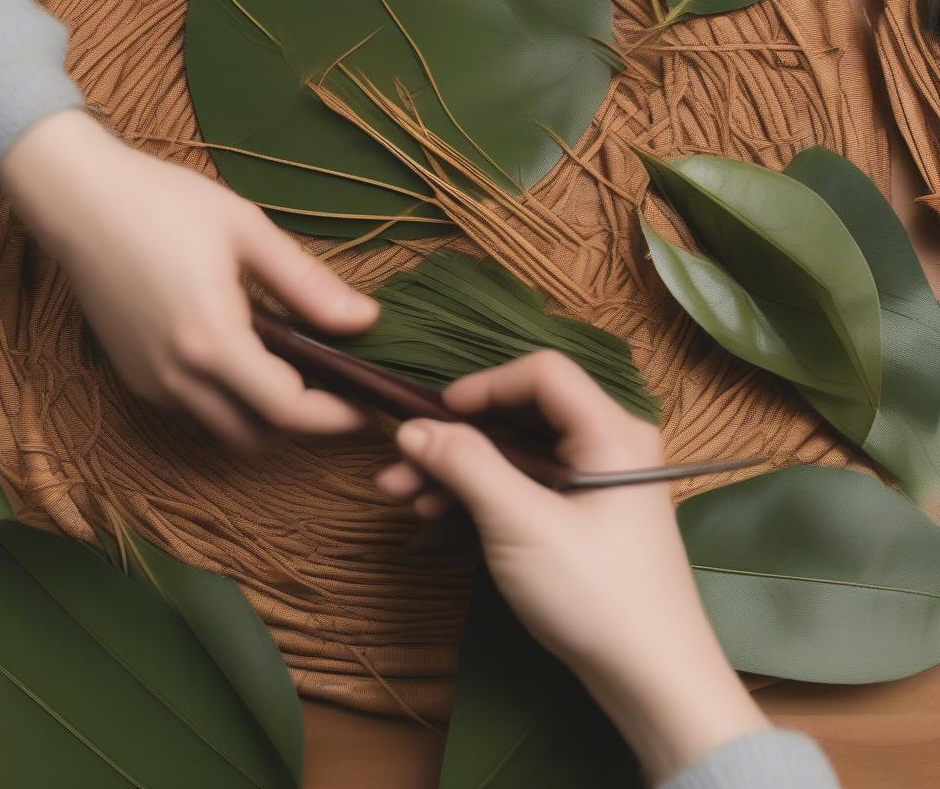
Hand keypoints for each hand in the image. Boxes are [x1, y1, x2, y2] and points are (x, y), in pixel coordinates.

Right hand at [0, 110, 377, 451]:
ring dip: (264, 420)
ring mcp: (150, 382)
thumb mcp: (249, 232)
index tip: (368, 406)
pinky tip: (246, 363)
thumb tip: (366, 320)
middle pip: (257, 436)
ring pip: (223, 432)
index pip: (287, 410)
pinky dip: (229, 407)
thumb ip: (309, 285)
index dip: (336, 417)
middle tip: (336, 390)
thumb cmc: (165, 203)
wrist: (79, 198)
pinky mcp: (133, 378)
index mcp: (212, 341)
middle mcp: (177, 376)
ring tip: (294, 375)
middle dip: (303, 425)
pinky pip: (193, 415)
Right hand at [376, 352, 767, 782]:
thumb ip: (466, 466)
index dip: (483, 385)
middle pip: (523, 415)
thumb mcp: (521, 524)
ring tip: (403, 495)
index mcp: (611, 430)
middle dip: (458, 438)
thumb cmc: (595, 593)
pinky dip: (484, 496)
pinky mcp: (585, 515)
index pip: (542, 374)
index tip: (433, 414)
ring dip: (460, 470)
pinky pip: (527, 486)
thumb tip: (413, 427)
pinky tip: (437, 515)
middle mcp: (610, 443)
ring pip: (518, 454)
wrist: (654, 682)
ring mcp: (598, 481)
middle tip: (401, 464)